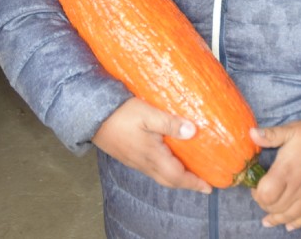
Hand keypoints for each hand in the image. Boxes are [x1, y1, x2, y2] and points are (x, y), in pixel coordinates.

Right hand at [92, 97, 211, 193]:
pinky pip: (152, 169)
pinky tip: (170, 160)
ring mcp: (136, 161)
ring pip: (161, 176)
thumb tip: (192, 131)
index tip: (209, 187)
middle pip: (170, 180)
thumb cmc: (120, 114)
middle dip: (187, 183)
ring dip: (177, 177)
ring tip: (190, 172)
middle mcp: (144, 163)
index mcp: (152, 156)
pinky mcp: (130, 156)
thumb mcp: (148, 113)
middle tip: (203, 182)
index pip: (177, 176)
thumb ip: (170, 123)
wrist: (91, 117)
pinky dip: (166, 170)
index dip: (194, 182)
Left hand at [250, 120, 300, 230]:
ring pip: (289, 216)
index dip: (257, 194)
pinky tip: (289, 225)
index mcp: (286, 170)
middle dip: (265, 206)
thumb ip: (270, 135)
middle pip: (275, 207)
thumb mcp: (291, 130)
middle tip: (263, 199)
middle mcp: (298, 187)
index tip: (256, 187)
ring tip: (269, 219)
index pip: (266, 194)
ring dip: (277, 219)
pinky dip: (297, 224)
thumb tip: (250, 133)